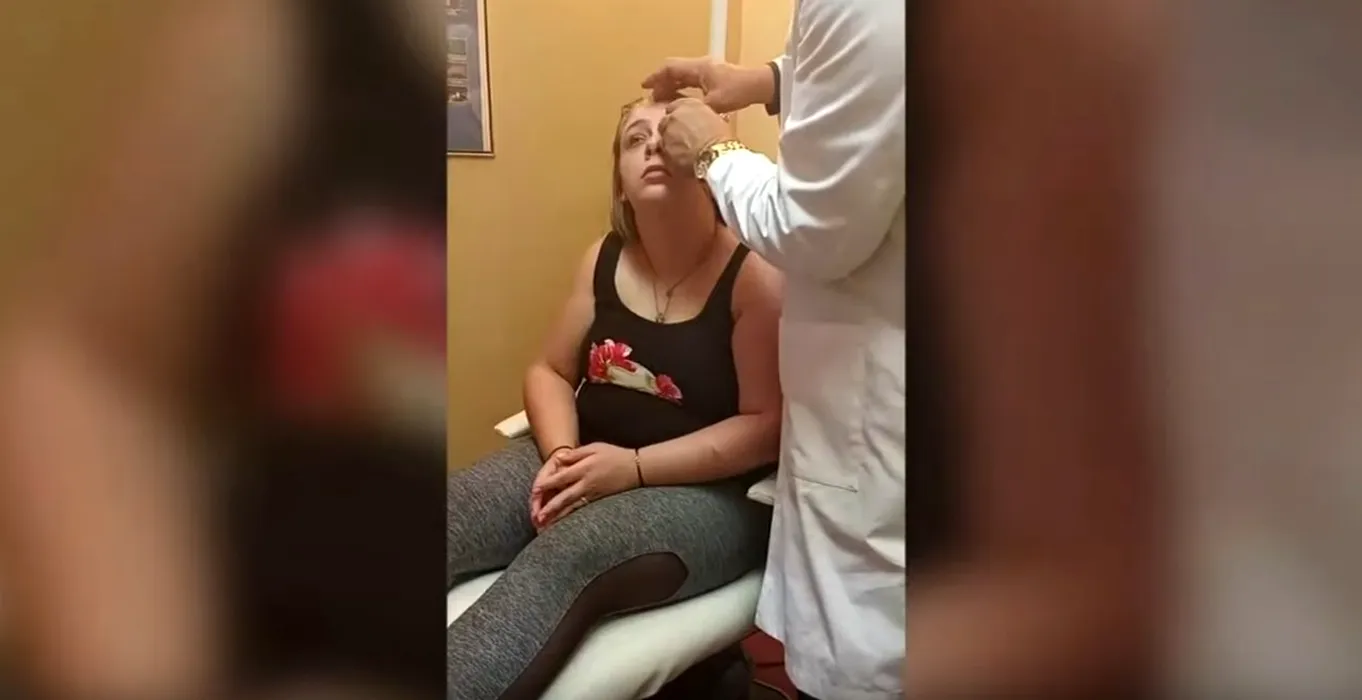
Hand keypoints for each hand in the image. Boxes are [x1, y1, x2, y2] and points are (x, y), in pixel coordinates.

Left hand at [532, 443, 640, 527]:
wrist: (636, 468)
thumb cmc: (615, 455)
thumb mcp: (595, 447)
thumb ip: (576, 454)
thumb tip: (559, 459)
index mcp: (585, 468)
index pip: (561, 477)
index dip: (547, 484)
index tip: (535, 490)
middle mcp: (587, 483)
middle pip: (565, 496)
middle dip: (550, 507)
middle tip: (537, 516)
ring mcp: (593, 494)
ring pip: (572, 507)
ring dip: (558, 516)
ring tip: (546, 525)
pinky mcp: (598, 500)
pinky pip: (581, 509)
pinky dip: (570, 516)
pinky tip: (562, 522)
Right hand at [641, 57, 773, 113]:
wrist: (759, 85)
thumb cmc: (737, 92)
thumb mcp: (714, 104)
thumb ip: (694, 109)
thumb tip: (676, 115)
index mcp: (698, 68)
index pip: (671, 69)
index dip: (656, 77)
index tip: (644, 87)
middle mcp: (700, 65)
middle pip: (674, 70)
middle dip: (661, 82)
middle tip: (651, 96)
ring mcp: (707, 69)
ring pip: (683, 74)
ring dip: (671, 85)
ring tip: (662, 99)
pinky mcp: (713, 76)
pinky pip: (691, 79)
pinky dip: (682, 87)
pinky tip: (679, 98)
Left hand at [658, 98, 732, 174]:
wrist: (715, 157)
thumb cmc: (721, 137)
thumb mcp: (714, 121)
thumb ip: (700, 119)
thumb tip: (701, 125)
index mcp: (687, 105)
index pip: (674, 107)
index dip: (679, 116)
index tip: (684, 124)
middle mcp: (673, 116)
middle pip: (666, 122)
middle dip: (671, 130)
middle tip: (683, 139)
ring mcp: (666, 134)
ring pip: (663, 139)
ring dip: (670, 144)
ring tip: (683, 153)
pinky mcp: (663, 152)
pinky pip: (664, 154)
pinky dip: (670, 157)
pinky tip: (681, 163)